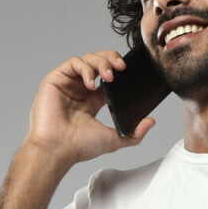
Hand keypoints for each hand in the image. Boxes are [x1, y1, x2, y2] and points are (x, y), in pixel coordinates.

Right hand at [26, 50, 155, 166]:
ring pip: (87, 59)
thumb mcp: (114, 140)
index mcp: (92, 101)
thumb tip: (151, 122)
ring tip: (109, 76)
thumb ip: (134, 133)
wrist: (58, 149)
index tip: (129, 73)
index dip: (119, 70)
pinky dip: (85, 68)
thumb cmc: (79, 146)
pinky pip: (73, 63)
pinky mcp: (56, 80)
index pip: (108, 77)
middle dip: (111, 60)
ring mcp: (68, 84)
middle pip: (98, 63)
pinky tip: (91, 83)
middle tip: (122, 67)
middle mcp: (80, 90)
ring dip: (101, 62)